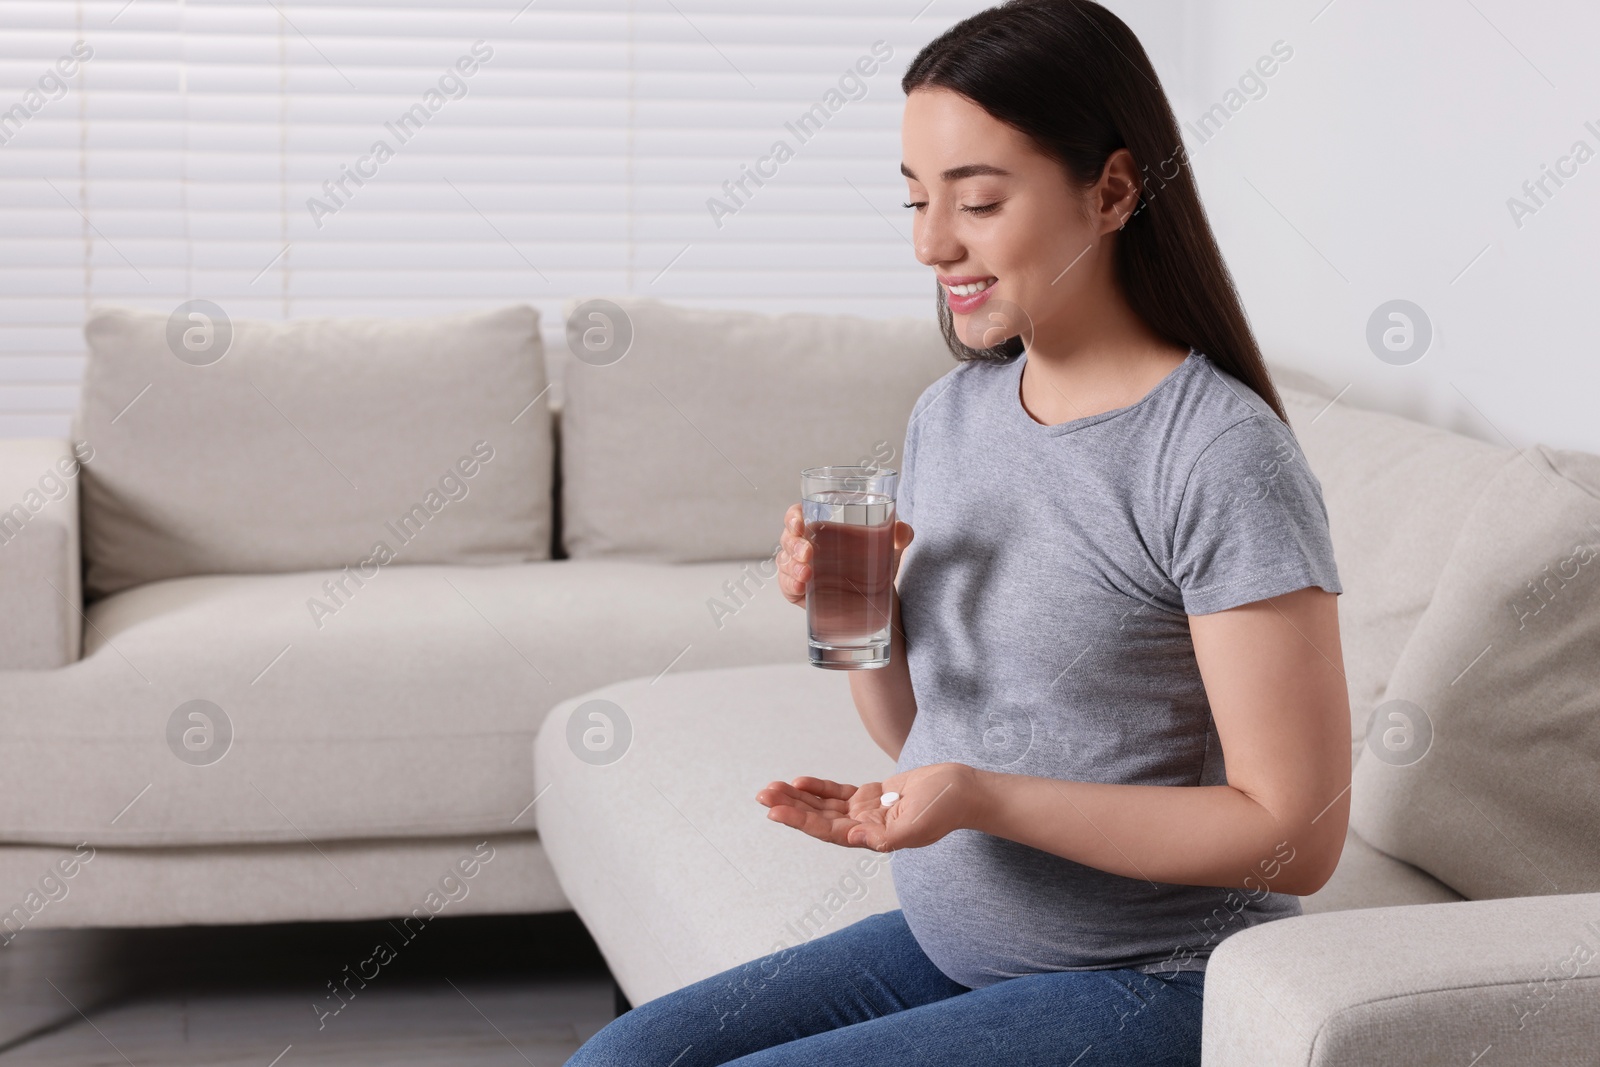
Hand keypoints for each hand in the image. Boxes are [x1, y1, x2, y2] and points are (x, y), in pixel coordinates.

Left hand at [755, 763, 980, 852]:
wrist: (965, 792)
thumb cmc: (946, 809)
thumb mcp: (918, 825)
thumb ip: (887, 837)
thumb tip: (854, 839)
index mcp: (873, 838)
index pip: (828, 831)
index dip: (800, 821)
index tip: (775, 811)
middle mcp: (865, 827)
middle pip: (819, 818)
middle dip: (790, 807)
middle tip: (763, 795)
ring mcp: (868, 811)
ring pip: (825, 805)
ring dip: (799, 797)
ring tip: (772, 788)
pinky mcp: (874, 795)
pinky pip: (839, 793)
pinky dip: (819, 788)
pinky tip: (801, 782)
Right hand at [776, 502, 914, 608]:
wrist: (874, 596)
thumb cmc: (874, 560)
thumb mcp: (888, 546)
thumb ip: (899, 535)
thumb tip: (903, 530)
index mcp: (820, 525)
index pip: (796, 514)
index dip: (793, 516)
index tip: (800, 522)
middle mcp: (805, 544)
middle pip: (788, 538)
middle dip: (794, 544)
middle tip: (808, 553)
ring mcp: (798, 567)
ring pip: (785, 561)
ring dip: (792, 566)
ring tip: (807, 573)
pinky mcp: (798, 589)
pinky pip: (787, 584)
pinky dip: (791, 584)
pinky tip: (801, 586)